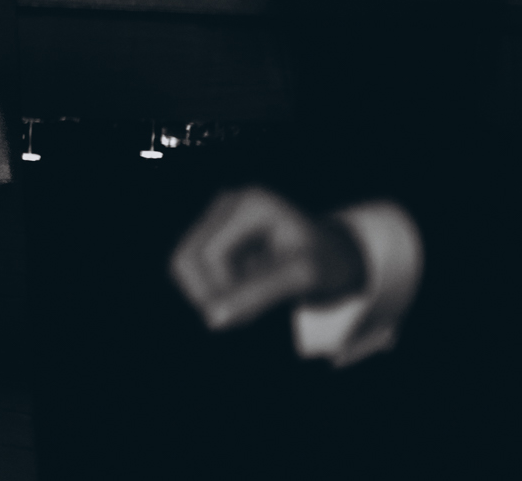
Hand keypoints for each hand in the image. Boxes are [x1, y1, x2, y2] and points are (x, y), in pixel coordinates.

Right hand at [169, 186, 365, 331]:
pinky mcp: (214, 230)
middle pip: (186, 257)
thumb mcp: (302, 277)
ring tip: (243, 305)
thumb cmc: (327, 262)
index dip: (224, 292)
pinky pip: (192, 265)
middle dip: (209, 294)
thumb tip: (212, 318)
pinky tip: (238, 294)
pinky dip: (210, 288)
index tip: (254, 315)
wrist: (338, 254)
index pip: (209, 255)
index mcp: (250, 204)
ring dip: (207, 293)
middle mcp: (227, 202)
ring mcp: (218, 214)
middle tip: (245, 315)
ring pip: (183, 263)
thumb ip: (258, 294)